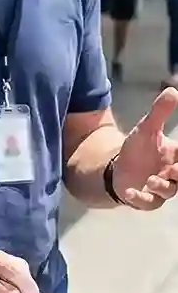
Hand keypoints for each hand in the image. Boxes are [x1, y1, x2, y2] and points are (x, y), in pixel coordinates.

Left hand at [113, 88, 177, 208]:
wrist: (120, 169)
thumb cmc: (139, 149)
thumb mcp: (147, 128)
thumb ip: (160, 112)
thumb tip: (172, 90)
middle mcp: (174, 175)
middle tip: (174, 168)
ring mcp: (162, 189)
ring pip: (170, 191)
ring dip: (162, 186)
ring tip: (152, 179)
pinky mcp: (146, 199)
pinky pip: (147, 202)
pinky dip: (139, 198)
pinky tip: (129, 191)